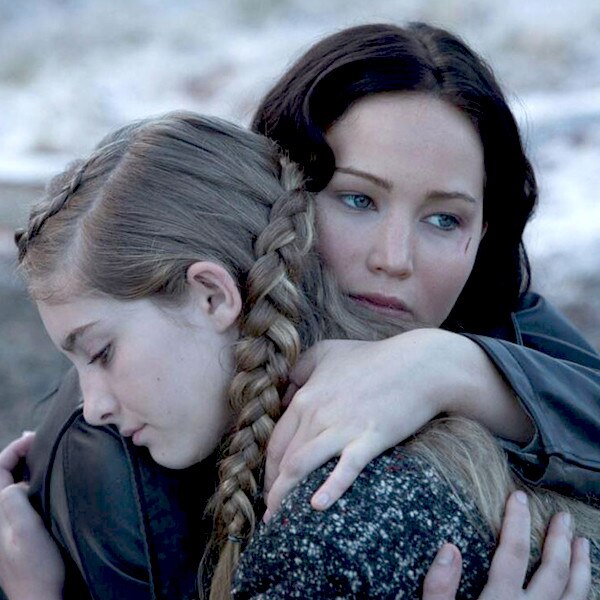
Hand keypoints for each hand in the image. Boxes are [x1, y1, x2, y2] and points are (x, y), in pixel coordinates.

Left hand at [0, 434, 64, 599]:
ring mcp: (6, 523)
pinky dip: (30, 481)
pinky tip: (45, 479)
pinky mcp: (18, 529)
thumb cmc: (35, 566)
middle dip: (17, 454)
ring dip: (24, 466)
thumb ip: (13, 501)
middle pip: (2, 475)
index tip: (35, 438)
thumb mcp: (25, 531)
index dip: (13, 449)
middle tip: (39, 440)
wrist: (40, 597)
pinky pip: (19, 496)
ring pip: (10, 484)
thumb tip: (16, 482)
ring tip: (43, 453)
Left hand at [264, 329, 528, 519]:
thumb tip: (285, 391)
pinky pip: (344, 468)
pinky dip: (329, 489)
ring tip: (281, 520)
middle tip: (272, 511)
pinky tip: (318, 505)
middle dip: (272, 488)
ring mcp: (342, 428)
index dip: (267, 467)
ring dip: (286, 496)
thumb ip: (300, 367)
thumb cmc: (373, 357)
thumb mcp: (328, 351)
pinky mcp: (368, 439)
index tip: (268, 484)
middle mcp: (316, 414)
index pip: (274, 440)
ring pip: (300, 466)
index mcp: (305, 397)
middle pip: (283, 458)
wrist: (419, 365)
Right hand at [421, 491, 590, 599]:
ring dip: (581, 567)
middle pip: (553, 571)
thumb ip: (439, 589)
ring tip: (584, 544)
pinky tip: (582, 583)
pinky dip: (583, 594)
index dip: (517, 521)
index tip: (519, 496)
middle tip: (563, 517)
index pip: (513, 553)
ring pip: (574, 595)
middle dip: (559, 540)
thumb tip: (449, 548)